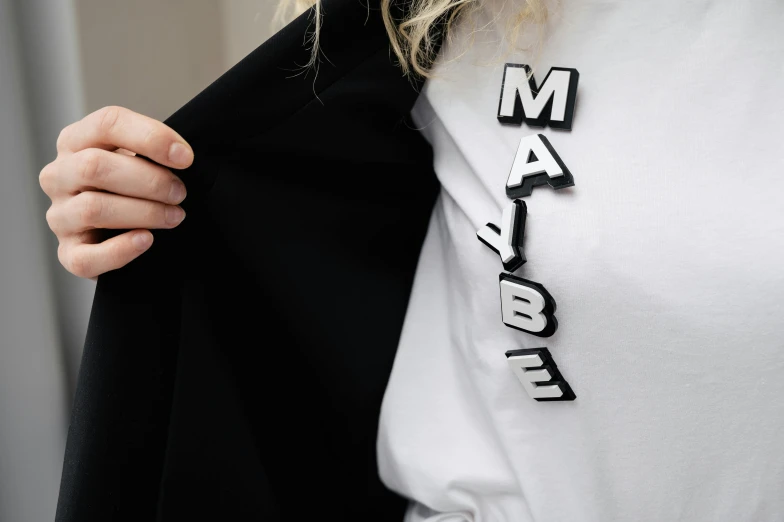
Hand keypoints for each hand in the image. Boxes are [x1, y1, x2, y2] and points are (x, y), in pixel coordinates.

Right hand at [39, 106, 193, 280]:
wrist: (120, 232)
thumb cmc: (135, 186)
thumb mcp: (139, 158)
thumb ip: (151, 150)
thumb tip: (182, 156)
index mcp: (76, 142)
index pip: (107, 124)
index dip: (150, 138)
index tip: (185, 158)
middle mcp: (59, 176)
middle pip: (95, 166)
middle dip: (149, 181)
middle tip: (180, 192)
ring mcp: (59, 216)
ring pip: (93, 208)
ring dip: (144, 213)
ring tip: (174, 216)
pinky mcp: (68, 254)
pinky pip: (87, 257)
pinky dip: (121, 250)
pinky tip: (147, 240)